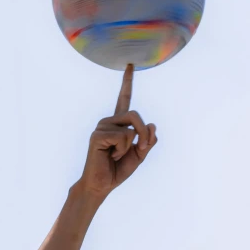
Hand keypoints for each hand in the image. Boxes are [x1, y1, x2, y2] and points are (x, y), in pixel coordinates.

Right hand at [76, 65, 157, 200]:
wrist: (102, 184)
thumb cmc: (117, 170)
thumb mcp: (139, 155)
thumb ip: (148, 140)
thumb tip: (152, 124)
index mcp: (118, 123)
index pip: (124, 98)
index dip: (127, 81)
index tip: (130, 64)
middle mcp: (109, 121)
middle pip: (135, 115)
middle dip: (143, 134)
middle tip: (140, 149)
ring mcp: (101, 127)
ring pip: (131, 128)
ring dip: (130, 146)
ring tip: (115, 156)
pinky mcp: (97, 135)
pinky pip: (123, 137)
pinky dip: (121, 151)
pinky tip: (110, 156)